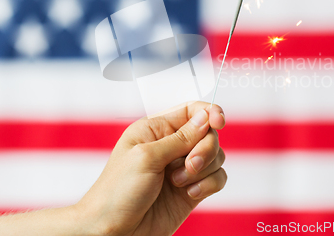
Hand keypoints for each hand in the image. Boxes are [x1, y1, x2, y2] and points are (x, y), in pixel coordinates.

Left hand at [76, 101, 226, 235]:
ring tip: (178, 182)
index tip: (218, 122)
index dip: (209, 112)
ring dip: (203, 169)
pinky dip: (209, 185)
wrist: (114, 232)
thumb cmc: (117, 192)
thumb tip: (205, 117)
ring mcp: (183, 168)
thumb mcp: (146, 157)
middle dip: (205, 149)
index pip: (191, 110)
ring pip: (216, 156)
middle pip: (208, 134)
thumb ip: (180, 137)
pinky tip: (190, 194)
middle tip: (189, 165)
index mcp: (156, 129)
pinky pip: (217, 178)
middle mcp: (172, 146)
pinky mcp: (192, 189)